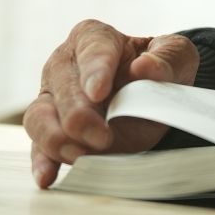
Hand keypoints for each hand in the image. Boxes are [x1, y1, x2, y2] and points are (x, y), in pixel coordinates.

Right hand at [23, 19, 199, 188]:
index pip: (92, 49)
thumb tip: (144, 67)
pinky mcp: (49, 131)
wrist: (153, 97)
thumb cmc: (160, 68)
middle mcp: (64, 64)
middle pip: (63, 88)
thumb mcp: (177, 56)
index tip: (99, 92)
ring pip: (39, 117)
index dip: (95, 70)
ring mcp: (52, 98)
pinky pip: (37, 146)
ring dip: (58, 139)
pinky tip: (47, 177)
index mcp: (93, 37)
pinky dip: (41, 162)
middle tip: (102, 136)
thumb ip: (165, 58)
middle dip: (79, 115)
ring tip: (82, 155)